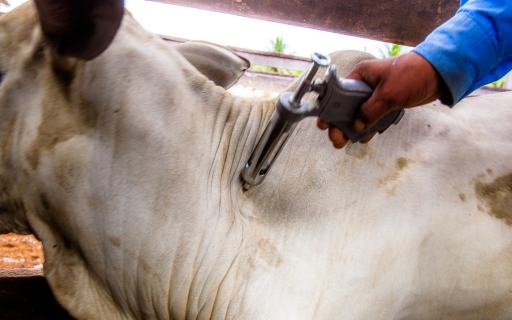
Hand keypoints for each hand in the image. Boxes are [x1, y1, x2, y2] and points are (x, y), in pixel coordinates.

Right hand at [317, 52, 446, 147]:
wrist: (439, 73)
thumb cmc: (413, 74)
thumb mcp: (389, 94)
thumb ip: (371, 110)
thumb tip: (358, 126)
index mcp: (361, 76)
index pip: (338, 92)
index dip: (329, 108)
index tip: (324, 123)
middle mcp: (364, 85)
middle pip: (345, 107)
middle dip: (339, 123)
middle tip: (335, 138)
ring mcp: (375, 95)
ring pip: (357, 114)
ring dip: (351, 128)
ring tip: (343, 142)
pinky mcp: (385, 103)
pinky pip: (371, 117)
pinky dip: (367, 128)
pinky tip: (363, 138)